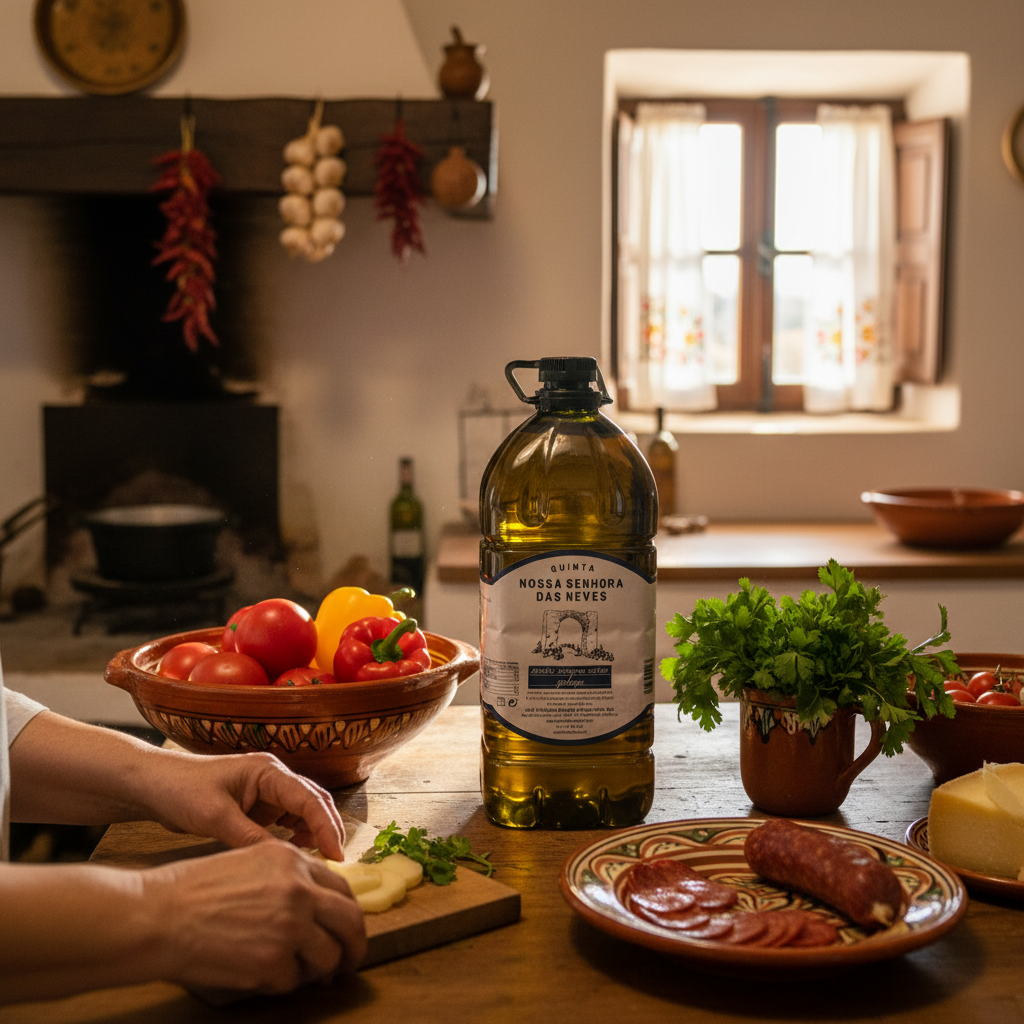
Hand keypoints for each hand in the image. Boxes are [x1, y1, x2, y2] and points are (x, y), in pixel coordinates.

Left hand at [141, 749, 345, 859]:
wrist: (153, 785)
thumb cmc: (181, 791)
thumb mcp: (216, 817)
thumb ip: (250, 838)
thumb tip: (282, 863)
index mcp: (268, 771)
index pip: (309, 798)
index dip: (326, 826)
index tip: (336, 855)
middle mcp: (274, 777)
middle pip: (314, 802)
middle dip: (328, 829)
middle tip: (336, 861)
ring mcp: (267, 791)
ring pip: (304, 812)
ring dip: (314, 833)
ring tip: (318, 861)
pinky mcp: (258, 805)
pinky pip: (287, 821)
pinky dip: (296, 836)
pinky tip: (294, 854)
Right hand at [142, 841, 366, 992]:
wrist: (159, 916)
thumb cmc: (193, 890)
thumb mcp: (250, 862)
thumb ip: (287, 877)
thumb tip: (317, 903)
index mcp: (293, 861)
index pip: (342, 888)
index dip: (348, 913)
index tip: (346, 929)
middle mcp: (299, 890)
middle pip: (351, 921)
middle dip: (355, 946)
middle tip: (348, 961)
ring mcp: (289, 926)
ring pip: (329, 957)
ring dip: (321, 970)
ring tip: (307, 975)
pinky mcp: (273, 962)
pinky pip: (293, 981)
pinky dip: (281, 983)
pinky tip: (262, 975)